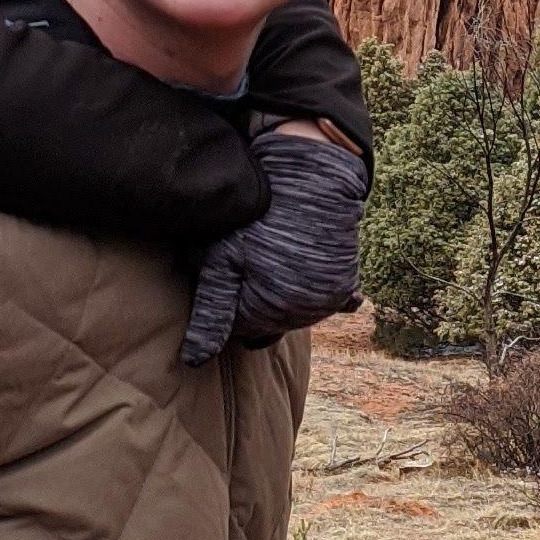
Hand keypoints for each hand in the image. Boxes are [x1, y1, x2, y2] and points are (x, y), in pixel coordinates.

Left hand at [180, 121, 371, 362]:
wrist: (310, 177)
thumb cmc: (256, 215)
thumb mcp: (221, 261)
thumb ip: (211, 314)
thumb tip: (193, 362)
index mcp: (267, 314)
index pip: (239, 331)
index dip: (229, 303)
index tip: (227, 272)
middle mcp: (302, 316)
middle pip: (268, 324)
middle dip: (256, 302)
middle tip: (250, 260)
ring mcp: (328, 301)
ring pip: (294, 314)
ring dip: (283, 296)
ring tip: (274, 257)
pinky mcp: (346, 283)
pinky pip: (323, 301)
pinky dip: (310, 288)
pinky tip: (301, 265)